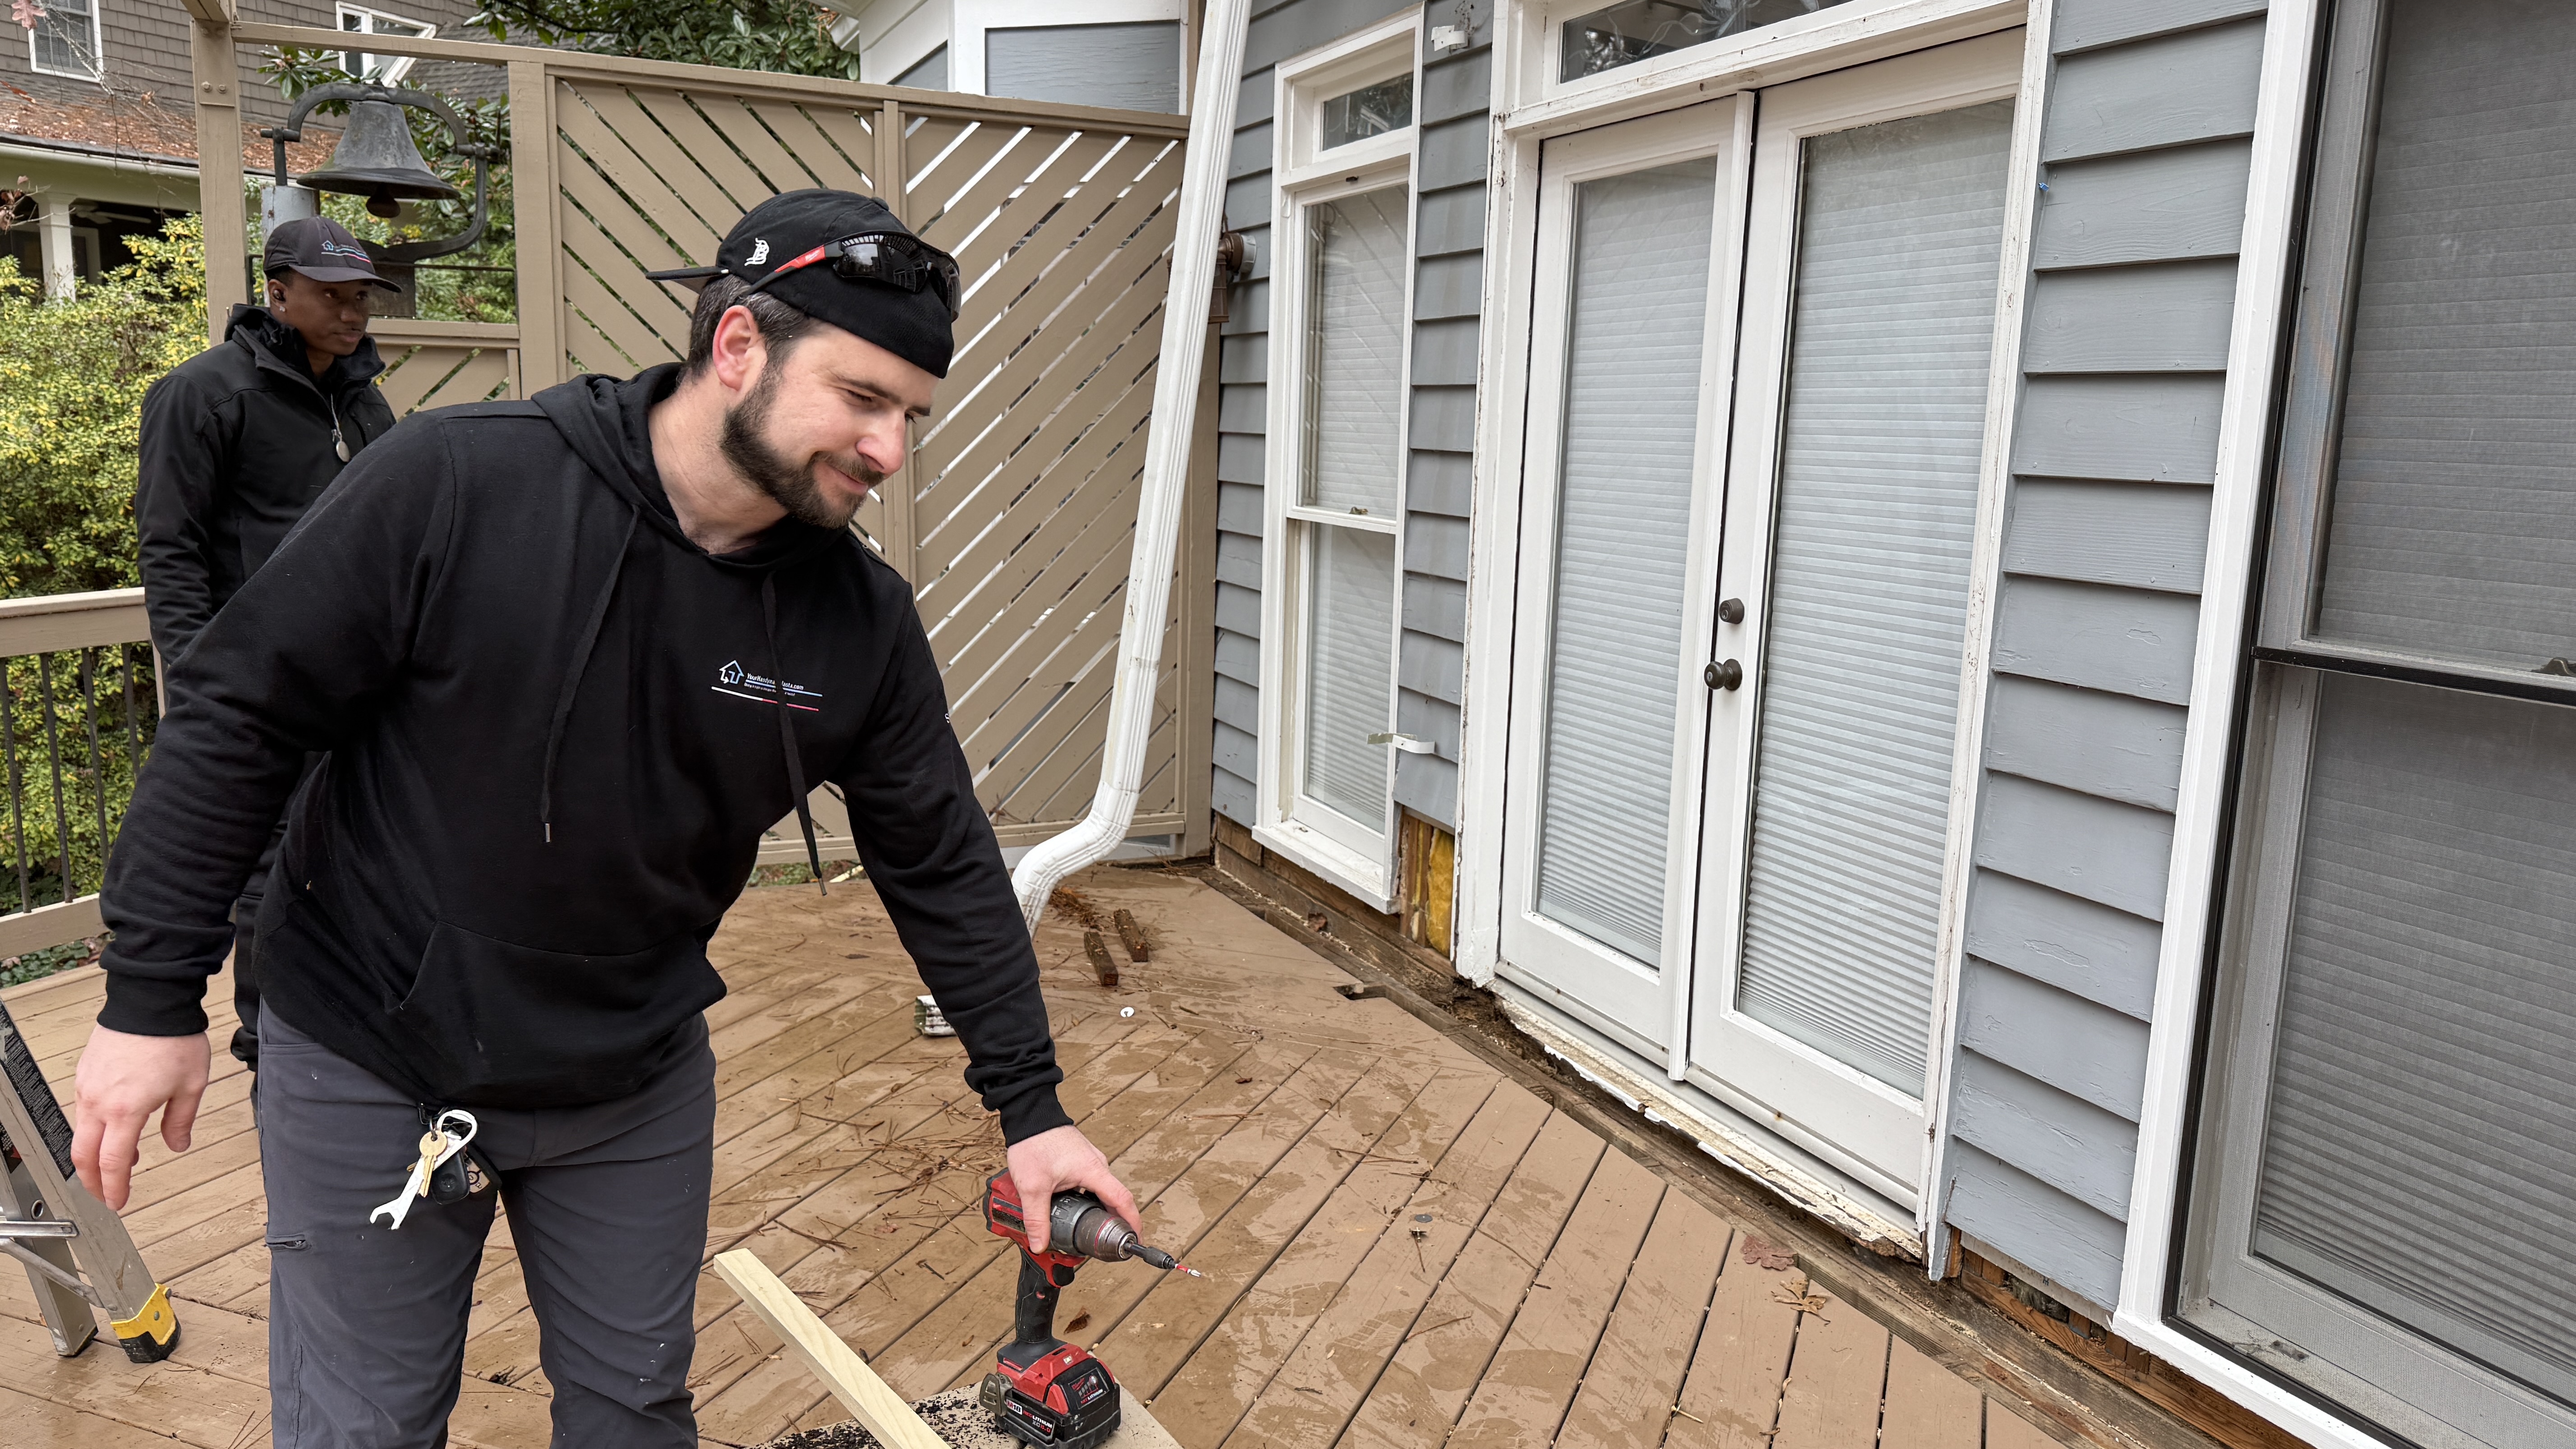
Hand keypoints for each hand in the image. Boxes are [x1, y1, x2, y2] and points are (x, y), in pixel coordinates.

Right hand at [71, 1024, 209, 1210]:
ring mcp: (87, 1088)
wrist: (151, 1002)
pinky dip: (93, 1130)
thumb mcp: (190, 1086)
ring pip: (79, 1134)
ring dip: (94, 1155)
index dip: (115, 1188)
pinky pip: (82, 1112)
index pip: (112, 1163)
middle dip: (93, 1182)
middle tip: (107, 1195)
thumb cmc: (172, 1038)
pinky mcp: (84, 1075)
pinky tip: (114, 1130)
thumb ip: (181, 1121)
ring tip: (118, 1163)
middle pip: (83, 1156)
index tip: (119, 1202)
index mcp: (125, 1110)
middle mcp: (98, 1102)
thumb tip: (177, 1145)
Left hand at [1004, 1124, 1140, 1254]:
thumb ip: (1037, 1218)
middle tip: (1104, 1243)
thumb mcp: (1032, 1186)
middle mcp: (1097, 1165)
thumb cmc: (1034, 1142)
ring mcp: (1089, 1162)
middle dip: (1111, 1222)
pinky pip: (1089, 1184)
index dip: (1132, 1221)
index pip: (1123, 1200)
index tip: (1134, 1239)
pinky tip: (1071, 1208)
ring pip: (1099, 1192)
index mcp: (1093, 1171)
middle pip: (1113, 1199)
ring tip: (1086, 1229)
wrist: (1029, 1114)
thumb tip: (1040, 1244)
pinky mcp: (1079, 1160)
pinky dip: (1085, 1199)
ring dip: (1095, 1211)